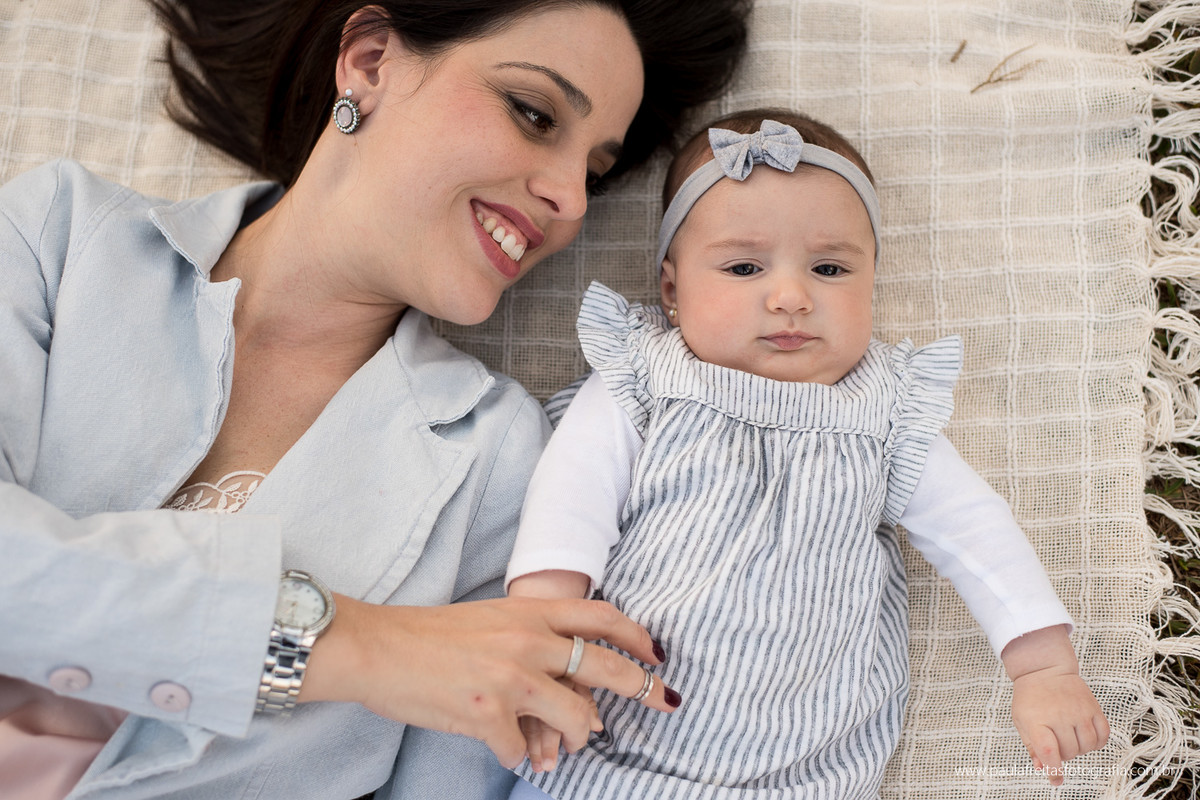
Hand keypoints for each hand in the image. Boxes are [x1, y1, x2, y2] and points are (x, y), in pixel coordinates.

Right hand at [299, 594, 674, 768]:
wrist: (377, 648)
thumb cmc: (429, 635)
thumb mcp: (490, 620)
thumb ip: (531, 638)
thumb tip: (569, 675)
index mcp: (528, 614)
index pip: (601, 617)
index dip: (637, 636)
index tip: (656, 654)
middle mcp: (528, 643)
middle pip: (606, 666)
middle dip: (641, 687)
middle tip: (662, 700)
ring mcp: (510, 680)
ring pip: (576, 718)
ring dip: (579, 736)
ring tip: (568, 744)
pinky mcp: (487, 716)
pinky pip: (521, 750)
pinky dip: (519, 756)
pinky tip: (509, 751)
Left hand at [1002, 625, 1108, 785]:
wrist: (1044, 669)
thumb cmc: (1031, 697)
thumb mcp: (1021, 720)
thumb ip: (1032, 746)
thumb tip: (1042, 769)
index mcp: (1037, 720)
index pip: (1049, 751)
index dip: (1054, 770)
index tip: (1055, 779)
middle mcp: (1060, 716)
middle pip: (1070, 752)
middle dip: (1064, 753)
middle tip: (1056, 741)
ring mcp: (1079, 712)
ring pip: (1088, 747)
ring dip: (1080, 749)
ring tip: (1070, 736)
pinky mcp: (1093, 708)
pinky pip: (1103, 735)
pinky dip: (1097, 742)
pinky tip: (1086, 735)